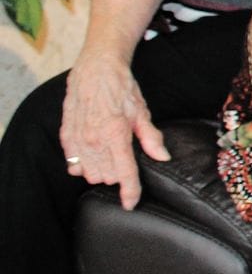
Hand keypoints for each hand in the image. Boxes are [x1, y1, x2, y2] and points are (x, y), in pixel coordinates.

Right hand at [59, 49, 169, 209]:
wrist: (96, 70)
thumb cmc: (122, 89)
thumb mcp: (142, 112)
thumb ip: (151, 138)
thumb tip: (162, 157)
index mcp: (116, 135)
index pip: (124, 174)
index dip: (130, 192)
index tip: (130, 203)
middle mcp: (94, 141)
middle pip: (107, 177)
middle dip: (119, 175)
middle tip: (126, 158)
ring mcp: (78, 140)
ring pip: (90, 174)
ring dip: (101, 171)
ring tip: (110, 156)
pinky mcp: (66, 137)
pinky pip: (73, 164)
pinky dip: (83, 165)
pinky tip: (93, 155)